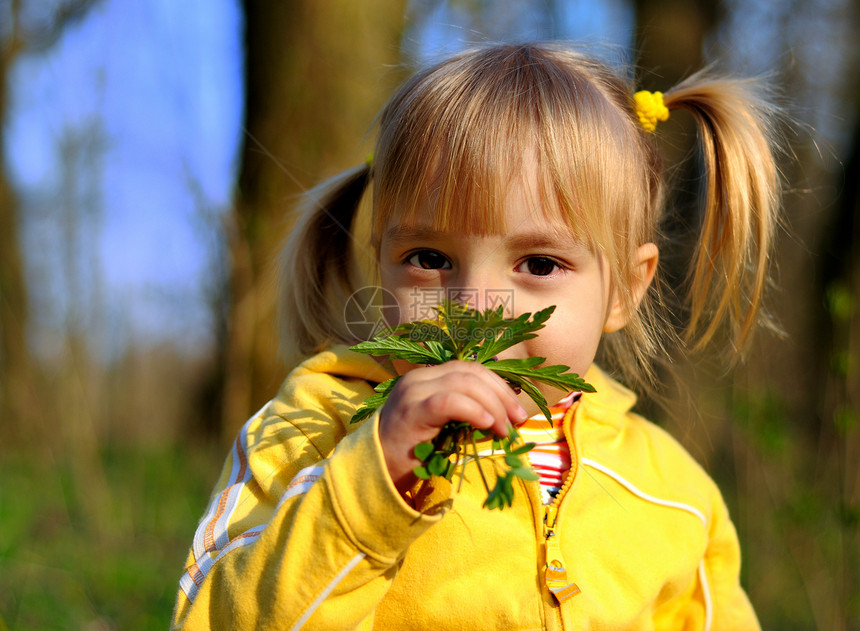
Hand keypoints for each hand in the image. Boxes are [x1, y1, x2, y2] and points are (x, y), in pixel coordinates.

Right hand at [378, 361, 527, 493]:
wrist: (374, 472)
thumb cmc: (411, 454)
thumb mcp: (444, 427)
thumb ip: (466, 414)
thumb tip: (505, 416)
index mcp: (428, 378)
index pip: (471, 369)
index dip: (499, 386)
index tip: (517, 411)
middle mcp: (419, 378)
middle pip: (471, 372)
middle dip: (501, 394)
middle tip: (517, 421)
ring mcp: (413, 392)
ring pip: (464, 383)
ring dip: (492, 405)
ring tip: (503, 430)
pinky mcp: (411, 411)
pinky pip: (448, 401)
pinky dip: (473, 410)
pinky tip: (486, 424)